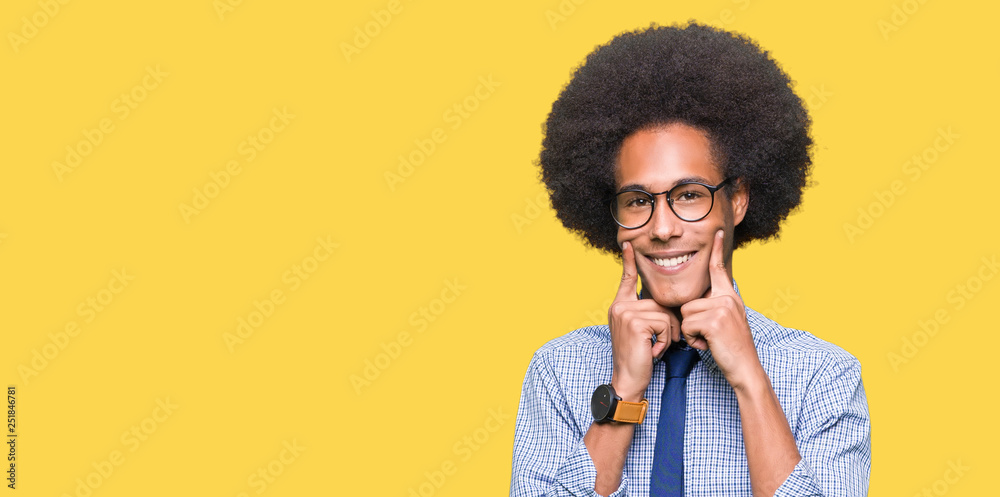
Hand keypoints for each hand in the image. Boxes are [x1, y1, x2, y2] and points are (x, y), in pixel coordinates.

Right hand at [607, 241, 681, 400]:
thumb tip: (668, 307)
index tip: (628, 244)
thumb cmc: (639, 358)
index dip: (629, 261)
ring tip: (654, 348)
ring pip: (665, 313)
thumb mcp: (642, 332)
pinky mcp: (635, 322)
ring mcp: (626, 313)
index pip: (626, 279)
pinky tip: (653, 350)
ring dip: (668, 334)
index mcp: (620, 306)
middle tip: (658, 343)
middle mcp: (620, 306)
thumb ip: (648, 314)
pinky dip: (665, 340)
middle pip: (659, 302)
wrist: (628, 380)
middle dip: (668, 324)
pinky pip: (665, 323)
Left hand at [680, 230, 760, 387]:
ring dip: (691, 332)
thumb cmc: (731, 349)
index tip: (717, 232)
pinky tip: (708, 345)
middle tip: (710, 336)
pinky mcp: (713, 320)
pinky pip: (687, 325)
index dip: (717, 251)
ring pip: (685, 314)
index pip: (720, 269)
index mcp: (730, 296)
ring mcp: (721, 308)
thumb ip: (714, 307)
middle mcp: (727, 298)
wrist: (745, 368)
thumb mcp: (726, 322)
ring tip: (710, 340)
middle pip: (688, 301)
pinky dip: (693, 339)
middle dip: (692, 323)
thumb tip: (696, 302)